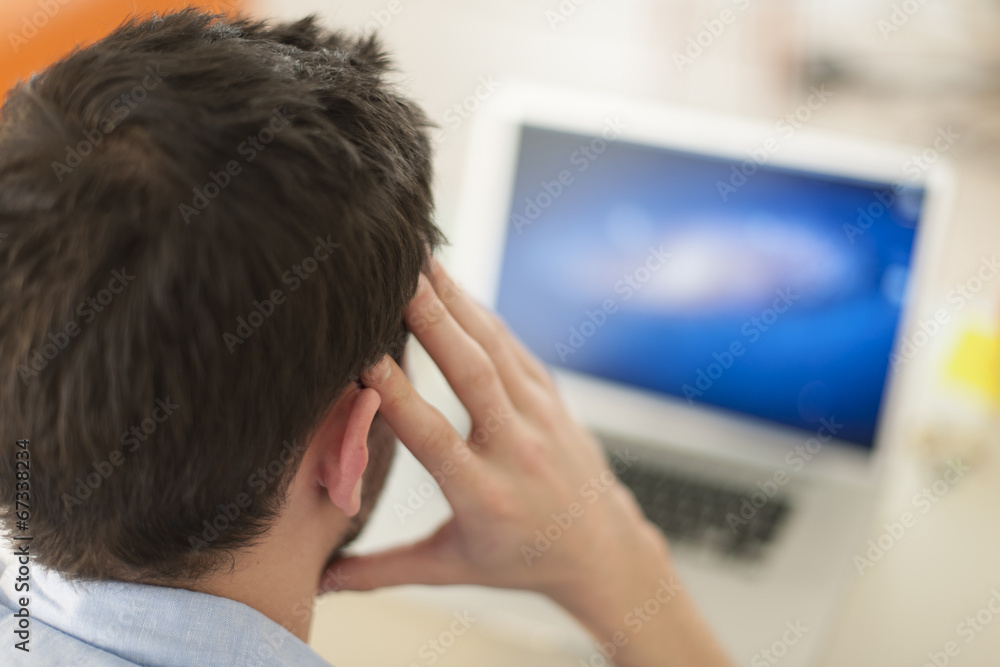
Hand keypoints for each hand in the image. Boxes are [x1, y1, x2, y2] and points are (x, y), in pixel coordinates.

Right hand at [320, 258, 730, 666]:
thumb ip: (381, 571)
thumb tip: (317, 582)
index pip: (433, 438)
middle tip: (397, 276)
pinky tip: (454, 287)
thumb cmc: (522, 560)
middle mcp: (516, 449)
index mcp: (485, 495)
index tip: (362, 357)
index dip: (397, 396)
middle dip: (434, 322)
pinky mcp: (550, 398)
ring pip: (495, 349)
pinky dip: (483, 315)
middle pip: (472, 375)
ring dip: (459, 303)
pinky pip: (514, 347)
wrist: (601, 550)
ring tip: (421, 262)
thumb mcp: (451, 568)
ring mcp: (540, 417)